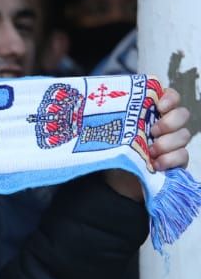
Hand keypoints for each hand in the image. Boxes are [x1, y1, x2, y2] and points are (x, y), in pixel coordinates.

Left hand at [103, 84, 190, 199]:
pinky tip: (156, 164)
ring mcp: (172, 144)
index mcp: (151, 114)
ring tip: (150, 151)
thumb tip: (95, 104)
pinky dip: (170, 159)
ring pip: (183, 135)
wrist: (114, 180)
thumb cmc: (111, 151)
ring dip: (167, 143)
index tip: (159, 106)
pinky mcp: (176, 162)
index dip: (170, 99)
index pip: (170, 98)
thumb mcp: (107, 133)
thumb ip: (109, 118)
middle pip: (182, 115)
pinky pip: (183, 156)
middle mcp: (166, 127)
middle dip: (169, 122)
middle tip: (152, 131)